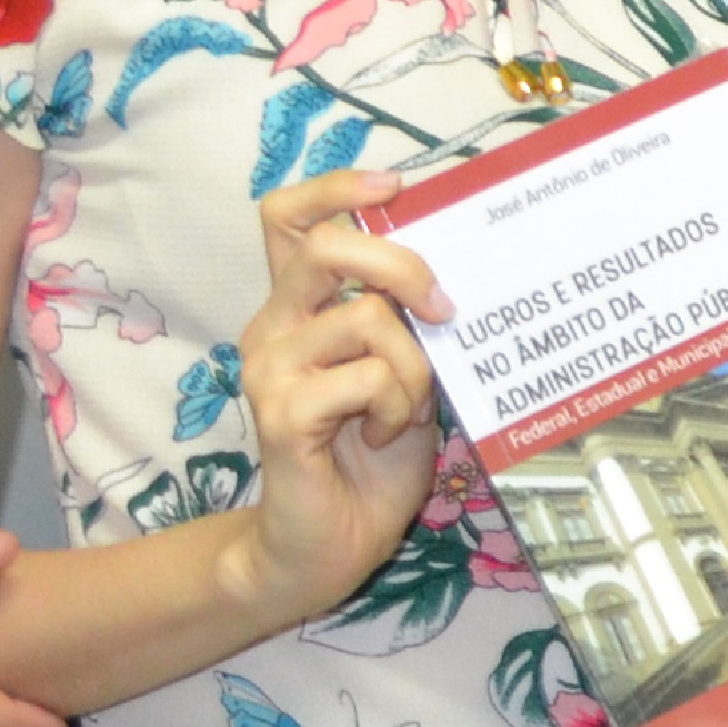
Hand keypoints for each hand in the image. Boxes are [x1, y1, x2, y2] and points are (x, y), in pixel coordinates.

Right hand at [207, 172, 447, 634]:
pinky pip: (364, 377)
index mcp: (299, 308)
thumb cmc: (372, 457)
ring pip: (366, 318)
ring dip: (413, 366)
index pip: (288, 217)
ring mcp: (270, 369)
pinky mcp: (281, 414)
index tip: (395, 183)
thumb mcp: (406, 373)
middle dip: (401, 265)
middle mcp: (273, 327)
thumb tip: (457, 268)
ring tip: (404, 410)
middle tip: (442, 312)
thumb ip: (410, 321)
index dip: (336, 186)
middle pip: (324, 245)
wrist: (328, 543)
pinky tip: (385, 435)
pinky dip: (395, 405)